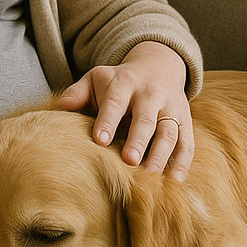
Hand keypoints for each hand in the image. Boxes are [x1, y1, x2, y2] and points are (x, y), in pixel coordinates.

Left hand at [54, 41, 194, 179]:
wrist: (158, 65)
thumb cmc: (119, 80)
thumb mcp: (97, 78)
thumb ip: (78, 92)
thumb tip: (59, 106)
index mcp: (125, 83)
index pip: (116, 102)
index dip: (108, 121)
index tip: (100, 140)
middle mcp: (151, 95)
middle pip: (146, 119)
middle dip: (138, 140)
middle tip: (130, 161)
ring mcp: (171, 108)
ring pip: (169, 133)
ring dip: (161, 155)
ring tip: (151, 176)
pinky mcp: (185, 121)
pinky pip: (187, 143)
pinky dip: (183, 162)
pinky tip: (175, 180)